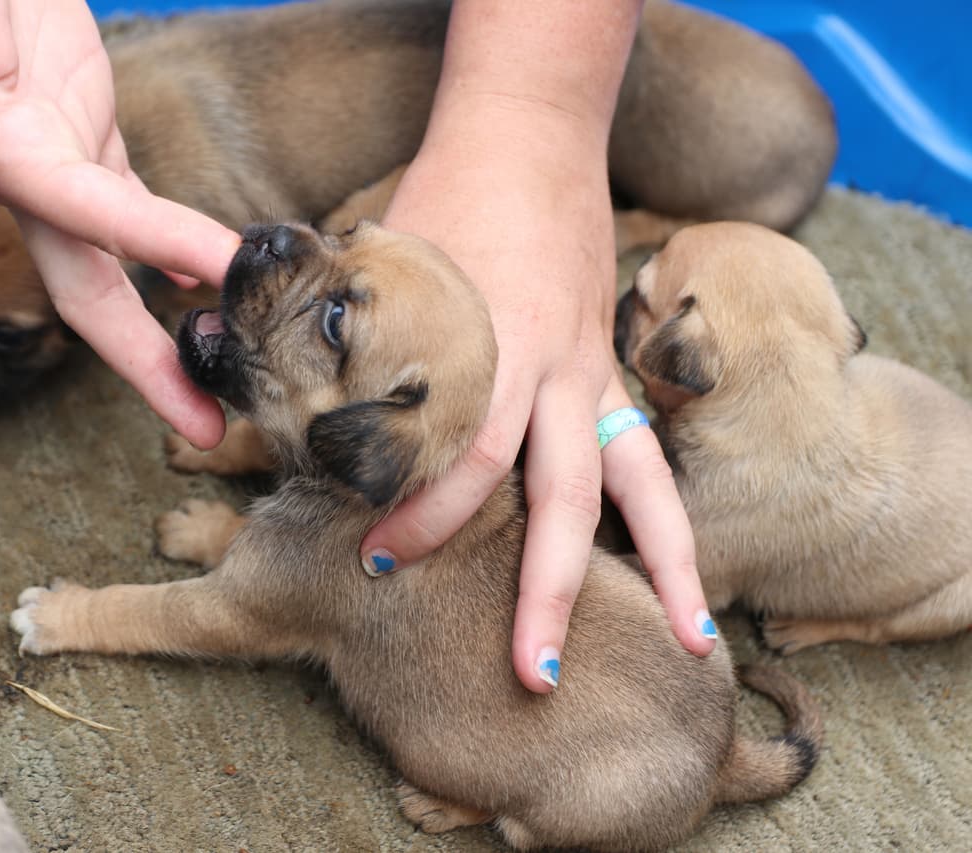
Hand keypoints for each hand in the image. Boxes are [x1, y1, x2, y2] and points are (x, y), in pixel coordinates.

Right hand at [0, 0, 239, 446]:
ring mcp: (61, 157)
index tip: (220, 280)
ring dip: (168, 314)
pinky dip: (164, 240)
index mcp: (2, 162)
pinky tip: (199, 275)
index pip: (95, 218)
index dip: (157, 247)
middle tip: (206, 430)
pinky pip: (128, 200)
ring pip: (124, 253)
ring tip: (223, 367)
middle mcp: (33, 182)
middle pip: (97, 292)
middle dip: (149, 364)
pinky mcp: (78, 126)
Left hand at [361, 0, 714, 693]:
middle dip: (548, 590)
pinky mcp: (611, 373)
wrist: (531, 135)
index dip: (420, 515)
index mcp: (488, 344)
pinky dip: (669, 518)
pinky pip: (649, 455)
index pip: (461, 455)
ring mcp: (593, 375)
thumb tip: (289, 411)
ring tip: (693, 648)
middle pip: (560, 496)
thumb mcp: (385, 265)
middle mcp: (553, 372)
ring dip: (666, 569)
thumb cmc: (443, 199)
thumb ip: (353, 342)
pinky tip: (686, 577)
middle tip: (532, 677)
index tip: (376, 562)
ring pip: (641, 483)